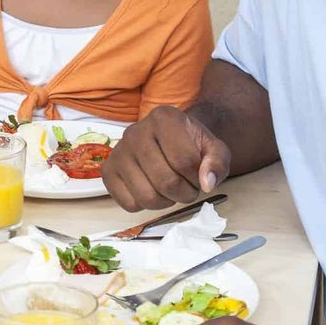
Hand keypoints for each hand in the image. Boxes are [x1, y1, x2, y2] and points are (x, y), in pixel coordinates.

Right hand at [103, 106, 230, 211]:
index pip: (185, 160)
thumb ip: (217, 163)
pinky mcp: (108, 171)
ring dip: (166, 202)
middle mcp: (135, 131)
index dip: (198, 177)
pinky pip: (128, 204)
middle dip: (184, 193)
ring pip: (146, 197)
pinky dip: (145, 205)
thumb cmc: (191, 144)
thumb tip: (207, 183)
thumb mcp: (213, 148)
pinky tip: (152, 190)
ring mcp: (118, 151)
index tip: (200, 175)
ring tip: (171, 190)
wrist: (168, 139)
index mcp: (164, 118)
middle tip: (188, 188)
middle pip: (165, 181)